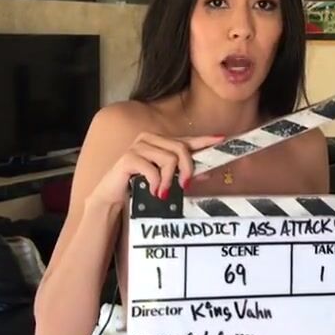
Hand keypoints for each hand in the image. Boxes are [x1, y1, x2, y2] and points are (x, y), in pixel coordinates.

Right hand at [88, 132, 224, 205]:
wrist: (113, 195)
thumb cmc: (140, 185)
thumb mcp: (166, 179)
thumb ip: (184, 174)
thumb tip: (207, 173)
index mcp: (160, 141)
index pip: (186, 139)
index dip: (205, 139)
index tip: (222, 139)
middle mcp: (149, 139)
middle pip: (180, 148)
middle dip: (188, 168)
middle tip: (186, 185)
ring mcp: (138, 146)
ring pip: (168, 158)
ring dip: (169, 180)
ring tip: (163, 191)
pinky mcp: (129, 157)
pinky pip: (152, 169)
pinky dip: (156, 183)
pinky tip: (152, 191)